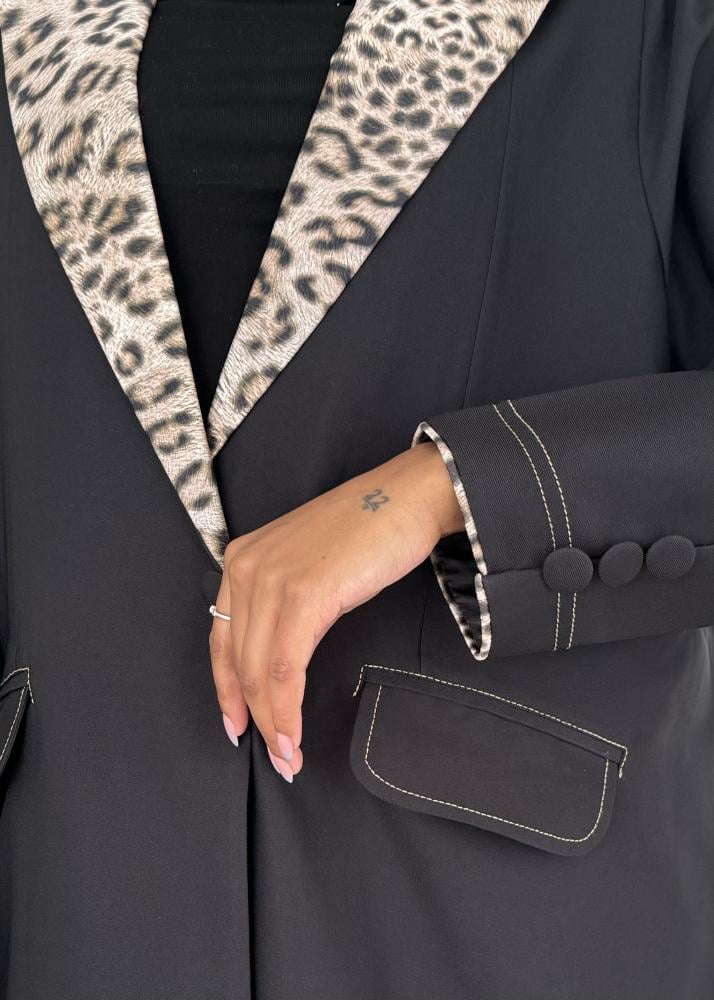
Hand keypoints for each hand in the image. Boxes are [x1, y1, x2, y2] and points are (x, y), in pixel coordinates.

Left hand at [209, 442, 463, 779]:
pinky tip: (296, 733)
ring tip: (290, 757)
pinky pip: (286, 667)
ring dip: (274, 723)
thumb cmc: (367, 531)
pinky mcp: (303, 593)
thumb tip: (277, 662)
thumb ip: (282, 603)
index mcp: (241, 560)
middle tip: (277, 757)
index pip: (222, 641)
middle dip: (255, 717)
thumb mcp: (307, 566)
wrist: (405, 498)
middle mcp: (246, 568)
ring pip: (260, 671)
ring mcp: (272, 579)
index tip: (239, 726)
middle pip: (238, 662)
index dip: (228, 692)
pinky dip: (288, 708)